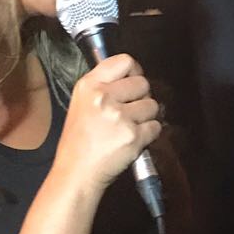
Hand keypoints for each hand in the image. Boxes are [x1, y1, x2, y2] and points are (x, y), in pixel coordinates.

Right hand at [56, 54, 160, 193]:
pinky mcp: (133, 136)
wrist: (77, 173)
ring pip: (152, 105)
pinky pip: (155, 127)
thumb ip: (103, 87)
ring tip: (130, 127)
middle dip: (142, 97)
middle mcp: (104, 97)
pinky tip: (133, 140)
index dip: (134, 71)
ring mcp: (119, 116)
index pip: (124, 61)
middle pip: (143, 83)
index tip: (133, 82)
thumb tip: (130, 77)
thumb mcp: (82, 104)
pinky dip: (149, 134)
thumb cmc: (79, 141)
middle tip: (131, 111)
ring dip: (146, 117)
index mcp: (89, 85)